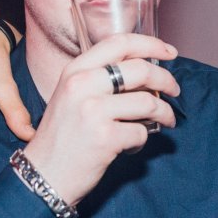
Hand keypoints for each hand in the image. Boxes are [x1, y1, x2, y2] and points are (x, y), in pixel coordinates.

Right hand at [22, 34, 180, 205]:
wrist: (43, 174)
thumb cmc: (62, 137)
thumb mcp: (71, 96)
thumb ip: (100, 79)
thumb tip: (145, 74)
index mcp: (75, 70)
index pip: (120, 42)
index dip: (151, 44)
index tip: (170, 52)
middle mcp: (82, 85)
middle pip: (141, 70)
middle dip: (167, 80)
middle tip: (174, 91)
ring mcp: (93, 111)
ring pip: (148, 102)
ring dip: (164, 113)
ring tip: (165, 122)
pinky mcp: (105, 138)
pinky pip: (141, 132)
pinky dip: (142, 140)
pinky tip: (131, 146)